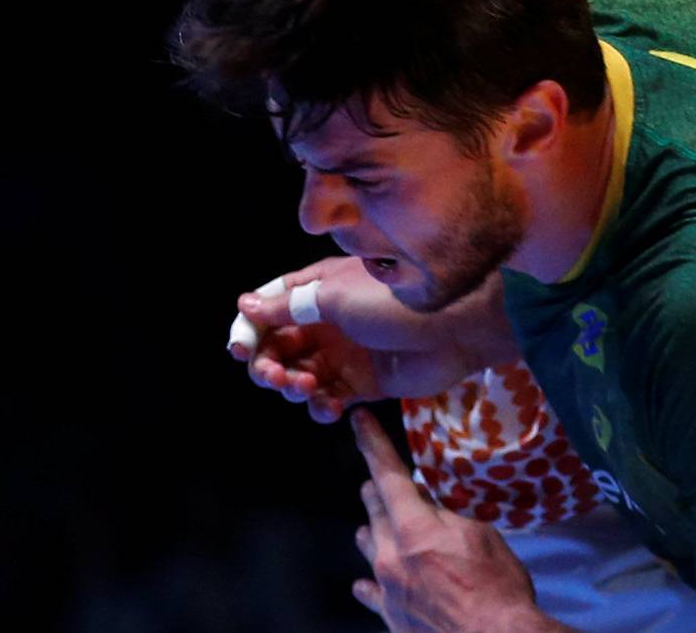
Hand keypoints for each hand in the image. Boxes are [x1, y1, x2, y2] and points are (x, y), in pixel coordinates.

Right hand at [232, 259, 496, 414]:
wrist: (455, 326)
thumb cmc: (395, 300)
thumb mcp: (336, 296)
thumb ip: (290, 306)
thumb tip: (245, 306)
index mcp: (318, 289)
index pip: (270, 309)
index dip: (250, 329)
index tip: (239, 350)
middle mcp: (327, 321)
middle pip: (279, 347)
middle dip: (268, 365)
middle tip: (274, 376)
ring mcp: (346, 353)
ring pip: (300, 376)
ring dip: (293, 386)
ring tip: (305, 387)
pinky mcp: (364, 383)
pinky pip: (329, 398)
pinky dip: (322, 406)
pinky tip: (329, 407)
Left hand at [352, 408, 562, 632]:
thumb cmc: (495, 586)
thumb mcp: (480, 534)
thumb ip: (448, 511)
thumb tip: (429, 497)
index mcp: (413, 528)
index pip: (386, 473)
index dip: (371, 443)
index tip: (358, 420)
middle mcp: (390, 556)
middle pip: (374, 508)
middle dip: (378, 489)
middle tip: (384, 479)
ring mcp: (387, 589)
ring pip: (368, 546)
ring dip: (374, 529)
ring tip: (377, 524)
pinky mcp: (390, 616)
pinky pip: (370, 591)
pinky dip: (371, 579)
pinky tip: (367, 582)